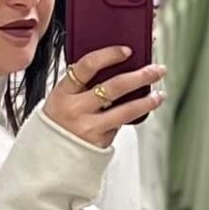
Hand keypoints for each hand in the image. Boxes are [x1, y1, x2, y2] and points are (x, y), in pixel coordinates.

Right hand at [45, 46, 166, 149]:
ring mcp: (88, 128)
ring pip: (126, 110)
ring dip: (147, 101)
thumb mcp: (61, 99)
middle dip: (141, 76)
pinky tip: (140, 111)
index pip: (87, 66)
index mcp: (62, 93)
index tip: (128, 51)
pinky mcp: (99, 143)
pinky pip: (120, 126)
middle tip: (157, 69)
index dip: (109, 55)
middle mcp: (75, 110)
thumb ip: (81, 85)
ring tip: (159, 94)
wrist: (49, 159)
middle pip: (115, 87)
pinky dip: (131, 117)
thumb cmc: (58, 122)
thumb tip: (118, 67)